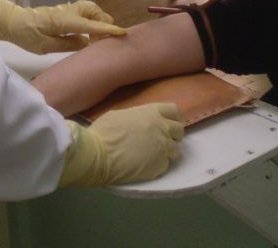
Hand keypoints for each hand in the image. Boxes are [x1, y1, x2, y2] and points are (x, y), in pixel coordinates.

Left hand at [0, 0, 126, 53]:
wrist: (11, 21)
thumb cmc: (25, 35)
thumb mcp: (44, 46)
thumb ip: (67, 44)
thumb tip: (87, 42)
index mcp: (63, 21)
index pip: (90, 24)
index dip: (107, 29)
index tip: (122, 33)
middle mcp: (67, 12)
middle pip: (93, 10)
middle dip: (103, 21)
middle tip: (104, 38)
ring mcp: (65, 9)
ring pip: (89, 7)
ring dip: (97, 17)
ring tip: (98, 34)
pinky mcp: (62, 10)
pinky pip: (83, 10)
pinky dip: (91, 16)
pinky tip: (88, 29)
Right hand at [59, 103, 183, 187]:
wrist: (98, 154)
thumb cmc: (103, 131)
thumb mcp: (120, 114)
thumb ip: (137, 117)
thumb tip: (140, 123)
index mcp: (152, 112)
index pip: (174, 111)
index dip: (173, 117)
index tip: (168, 122)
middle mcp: (163, 128)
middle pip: (179, 131)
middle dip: (172, 135)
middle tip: (160, 140)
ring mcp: (163, 148)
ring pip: (175, 150)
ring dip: (166, 152)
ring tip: (152, 155)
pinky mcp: (160, 166)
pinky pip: (165, 165)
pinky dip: (157, 165)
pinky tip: (145, 165)